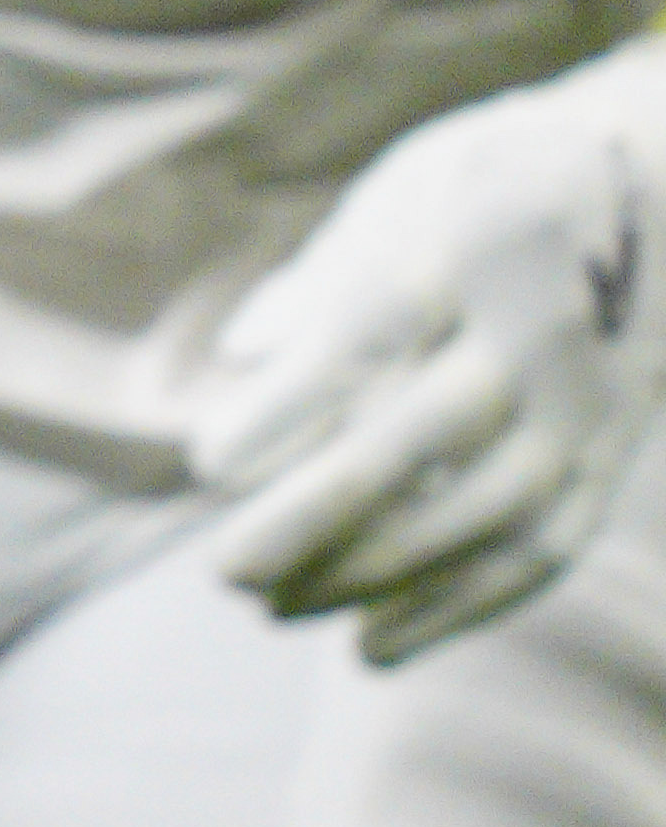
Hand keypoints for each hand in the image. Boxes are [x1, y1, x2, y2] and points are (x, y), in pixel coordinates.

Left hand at [193, 48, 665, 664]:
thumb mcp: (416, 180)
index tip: (207, 465)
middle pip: (433, 431)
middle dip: (328, 512)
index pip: (377, 328)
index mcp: (482, 231)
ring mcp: (599, 396)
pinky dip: (460, 605)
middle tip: (226, 572)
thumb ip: (333, 268)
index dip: (294, 403)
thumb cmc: (501, 178)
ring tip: (270, 607)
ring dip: (380, 572)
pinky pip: (547, 545)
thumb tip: (241, 348)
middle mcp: (551, 321)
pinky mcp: (620, 451)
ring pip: (492, 507)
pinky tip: (370, 648)